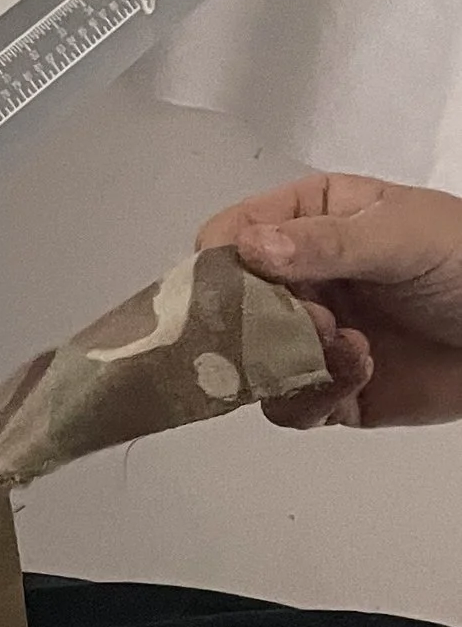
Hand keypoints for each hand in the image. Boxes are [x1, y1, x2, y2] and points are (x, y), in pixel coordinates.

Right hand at [197, 171, 461, 427]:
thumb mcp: (405, 236)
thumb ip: (328, 243)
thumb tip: (249, 248)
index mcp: (308, 221)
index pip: (229, 236)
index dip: (222, 263)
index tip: (236, 287)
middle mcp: (299, 279)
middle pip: (227, 308)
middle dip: (257, 322)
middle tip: (311, 320)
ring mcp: (309, 336)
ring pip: (249, 364)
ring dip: (289, 362)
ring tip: (347, 346)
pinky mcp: (326, 389)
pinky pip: (288, 405)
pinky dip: (315, 395)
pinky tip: (361, 369)